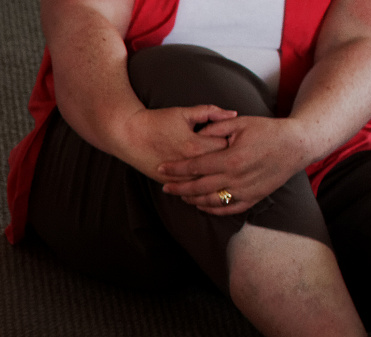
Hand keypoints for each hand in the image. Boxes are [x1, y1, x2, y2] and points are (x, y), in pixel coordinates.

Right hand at [115, 105, 238, 179]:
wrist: (129, 136)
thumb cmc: (157, 122)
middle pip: (219, 169)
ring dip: (217, 178)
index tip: (240, 141)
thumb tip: (234, 114)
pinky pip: (192, 191)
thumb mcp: (184, 112)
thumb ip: (211, 112)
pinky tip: (211, 183)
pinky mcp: (171, 183)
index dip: (236, 144)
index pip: (227, 149)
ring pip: (206, 184)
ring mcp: (179, 177)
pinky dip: (203, 187)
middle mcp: (189, 165)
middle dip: (229, 163)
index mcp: (196, 145)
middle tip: (237, 157)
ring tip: (226, 171)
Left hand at [156, 115, 311, 214]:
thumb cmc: (268, 131)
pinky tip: (201, 205)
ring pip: (211, 202)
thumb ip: (215, 127)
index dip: (176, 169)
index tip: (162, 168)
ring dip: (192, 200)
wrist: (297, 145)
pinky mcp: (253, 198)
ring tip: (180, 195)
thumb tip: (195, 132)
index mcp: (231, 158)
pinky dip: (211, 209)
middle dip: (178, 188)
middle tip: (165, 187)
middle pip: (199, 188)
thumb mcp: (241, 123)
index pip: (195, 167)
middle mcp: (237, 178)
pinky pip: (227, 209)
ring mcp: (245, 191)